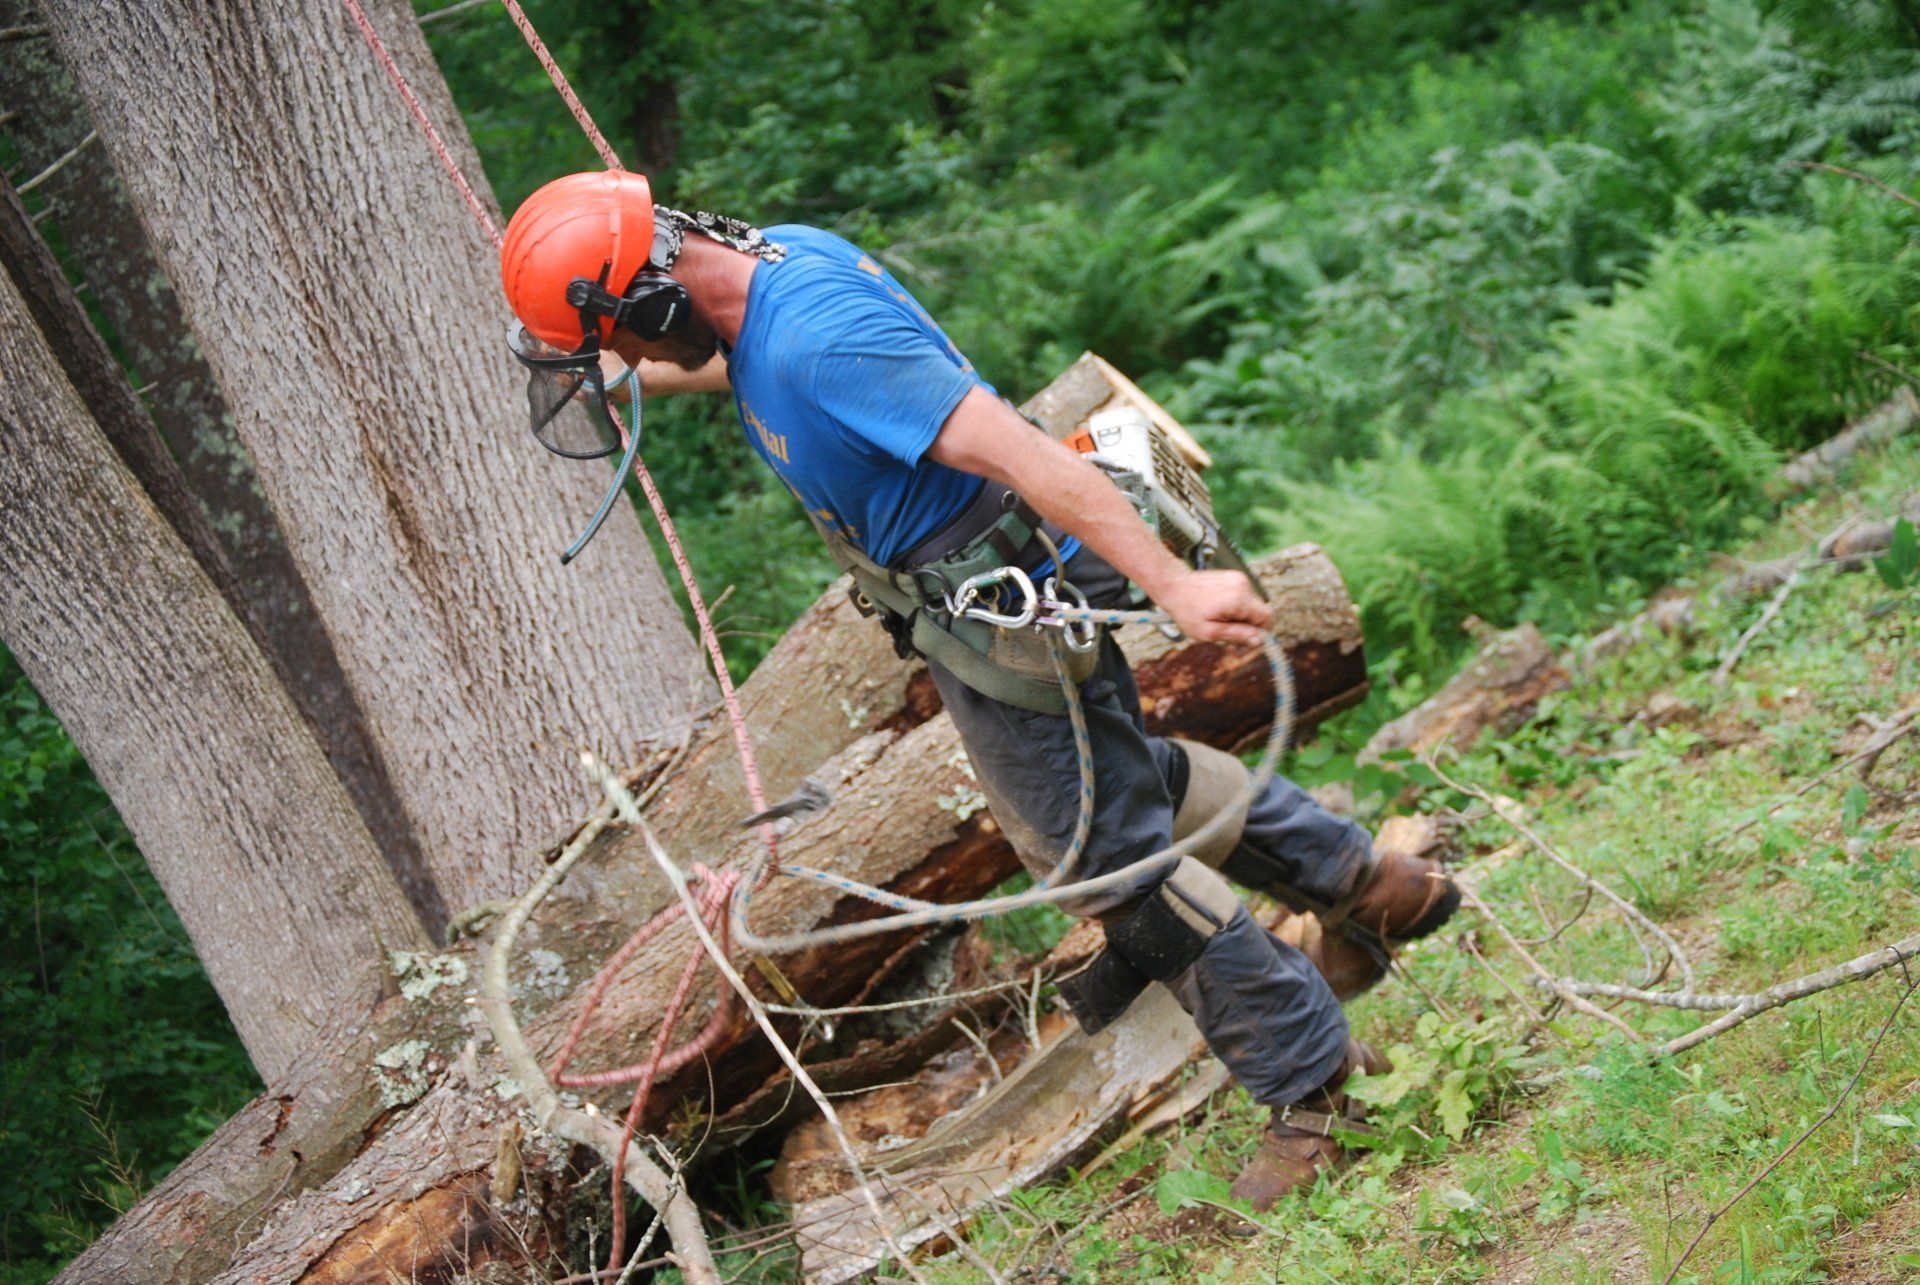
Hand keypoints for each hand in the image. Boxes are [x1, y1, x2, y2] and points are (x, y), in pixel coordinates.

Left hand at [1150, 568, 1272, 645]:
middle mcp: (1243, 585)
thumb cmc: (1187, 612)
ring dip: (1240, 615)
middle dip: (1248, 624)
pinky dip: (1236, 605)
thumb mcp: (1209, 631)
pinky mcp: (1234, 576)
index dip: (1261, 630)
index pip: (1267, 616)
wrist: (1174, 586)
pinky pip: (1244, 596)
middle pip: (1260, 610)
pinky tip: (1219, 608)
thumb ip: (1237, 635)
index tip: (1245, 637)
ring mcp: (1239, 578)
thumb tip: (1260, 640)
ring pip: (1252, 604)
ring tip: (1219, 618)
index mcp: (1239, 599)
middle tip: (1227, 631)